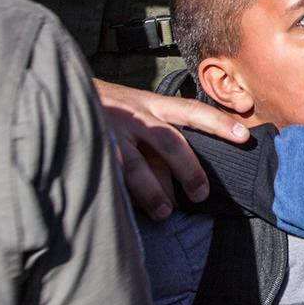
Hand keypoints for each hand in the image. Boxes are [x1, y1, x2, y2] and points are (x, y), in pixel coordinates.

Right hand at [94, 78, 248, 219]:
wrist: (59, 91)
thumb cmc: (106, 107)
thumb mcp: (135, 106)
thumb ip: (157, 129)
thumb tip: (179, 170)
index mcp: (150, 103)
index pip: (191, 111)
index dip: (219, 123)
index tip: (244, 136)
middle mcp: (134, 115)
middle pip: (170, 142)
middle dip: (189, 171)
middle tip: (201, 194)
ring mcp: (111, 133)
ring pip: (139, 167)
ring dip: (155, 193)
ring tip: (165, 213)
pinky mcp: (91, 150)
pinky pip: (111, 177)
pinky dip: (122, 195)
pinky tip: (127, 210)